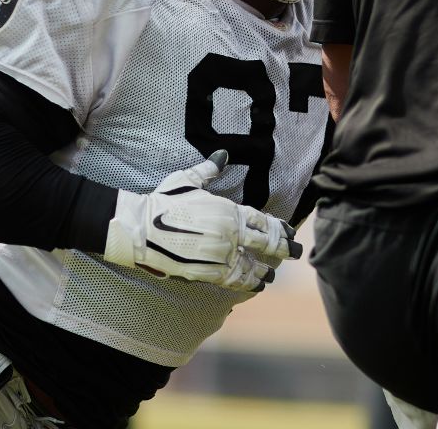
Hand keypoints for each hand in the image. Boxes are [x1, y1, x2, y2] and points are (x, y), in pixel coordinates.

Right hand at [102, 150, 302, 291]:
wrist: (141, 229)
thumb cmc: (164, 201)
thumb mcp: (188, 180)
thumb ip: (210, 169)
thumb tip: (223, 154)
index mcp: (228, 211)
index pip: (262, 221)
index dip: (279, 227)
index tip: (289, 231)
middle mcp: (230, 234)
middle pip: (265, 244)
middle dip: (284, 249)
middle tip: (296, 252)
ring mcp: (220, 255)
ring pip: (252, 265)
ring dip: (265, 269)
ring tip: (272, 273)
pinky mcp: (208, 273)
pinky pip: (235, 280)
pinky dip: (248, 283)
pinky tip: (256, 285)